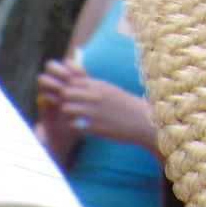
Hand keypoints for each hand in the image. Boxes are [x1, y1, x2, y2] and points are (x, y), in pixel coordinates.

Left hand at [36, 61, 154, 149]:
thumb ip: (92, 85)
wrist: (141, 120)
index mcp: (98, 85)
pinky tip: (80, 126)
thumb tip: (75, 80)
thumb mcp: (108, 89)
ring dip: (67, 114)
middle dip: (64, 100)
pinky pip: (73, 124)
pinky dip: (74, 125)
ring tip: (74, 117)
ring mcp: (94, 111)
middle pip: (65, 93)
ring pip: (66, 109)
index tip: (70, 95)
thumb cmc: (123, 105)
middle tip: (70, 106)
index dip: (68, 87)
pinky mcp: (94, 126)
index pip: (72, 80)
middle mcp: (95, 96)